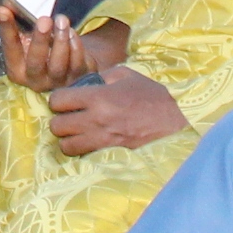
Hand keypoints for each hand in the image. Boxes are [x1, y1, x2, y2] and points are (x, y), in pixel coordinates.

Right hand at [0, 6, 90, 93]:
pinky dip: (76, 47)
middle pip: (36, 62)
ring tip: (61, 20)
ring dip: (60, 40)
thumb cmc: (41, 51)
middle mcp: (36, 81)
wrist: (67, 67)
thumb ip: (9, 25)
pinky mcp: (78, 79)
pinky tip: (72, 33)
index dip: (6, 29)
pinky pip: (77, 64)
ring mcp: (58, 82)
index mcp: (18, 71)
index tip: (4, 10)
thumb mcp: (23, 40)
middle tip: (44, 19)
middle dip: (39, 39)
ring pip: (58, 64)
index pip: (10, 49)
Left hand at [46, 66, 188, 156]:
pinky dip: (82, 151)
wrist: (175, 122)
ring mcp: (102, 141)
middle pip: (57, 126)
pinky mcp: (110, 155)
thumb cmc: (152, 96)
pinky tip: (91, 142)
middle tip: (70, 117)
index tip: (66, 100)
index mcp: (98, 97)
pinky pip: (84, 156)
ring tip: (78, 132)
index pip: (58, 100)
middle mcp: (96, 121)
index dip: (58, 99)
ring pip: (66, 146)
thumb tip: (85, 83)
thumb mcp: (127, 75)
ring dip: (68, 139)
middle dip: (60, 120)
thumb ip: (102, 76)